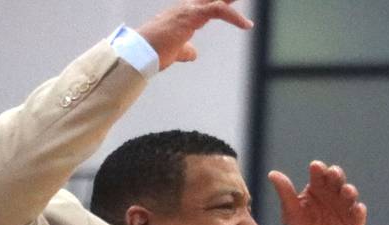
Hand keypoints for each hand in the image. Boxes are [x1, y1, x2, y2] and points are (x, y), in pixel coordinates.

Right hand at [137, 0, 252, 70]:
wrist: (139, 54)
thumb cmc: (152, 53)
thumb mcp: (174, 52)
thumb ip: (185, 50)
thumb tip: (193, 54)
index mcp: (182, 15)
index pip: (206, 4)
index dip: (222, 3)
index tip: (233, 3)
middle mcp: (186, 8)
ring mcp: (189, 10)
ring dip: (232, 0)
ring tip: (248, 17)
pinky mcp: (192, 16)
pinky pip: (219, 9)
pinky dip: (234, 17)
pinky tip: (246, 25)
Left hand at [269, 161, 366, 224]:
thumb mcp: (290, 211)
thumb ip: (285, 192)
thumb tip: (272, 173)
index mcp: (317, 188)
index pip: (319, 175)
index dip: (318, 170)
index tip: (315, 167)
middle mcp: (333, 194)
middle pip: (337, 180)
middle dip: (336, 175)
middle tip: (332, 173)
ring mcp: (345, 207)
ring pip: (349, 195)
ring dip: (349, 191)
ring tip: (346, 190)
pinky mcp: (355, 223)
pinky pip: (358, 215)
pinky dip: (359, 211)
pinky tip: (358, 208)